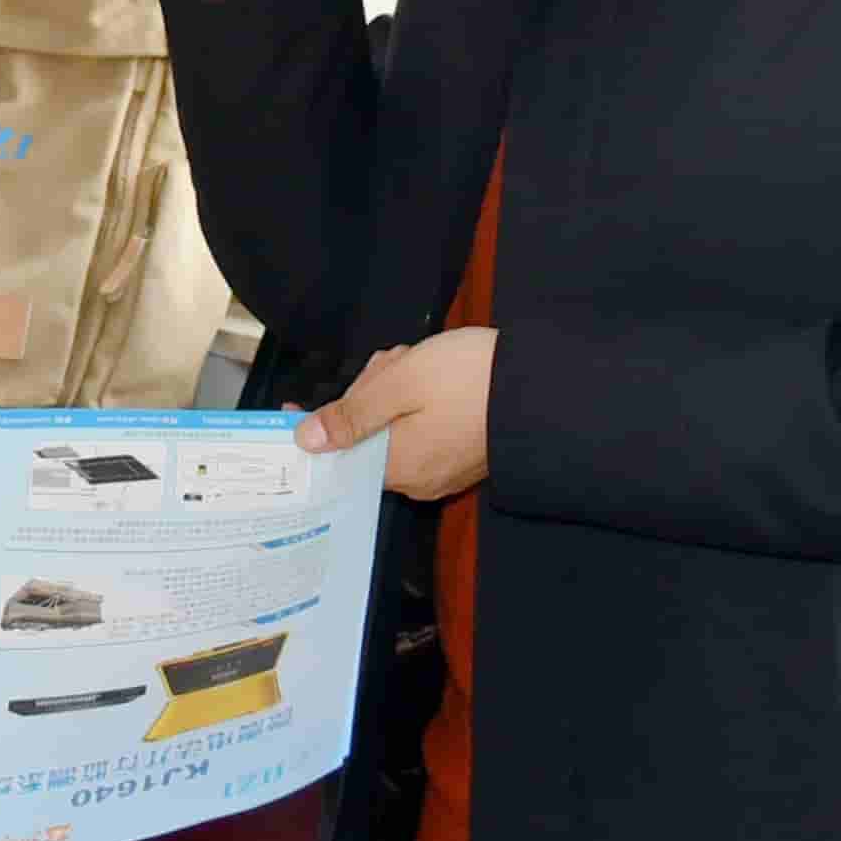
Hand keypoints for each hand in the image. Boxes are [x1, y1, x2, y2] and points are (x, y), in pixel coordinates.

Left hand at [302, 328, 495, 502]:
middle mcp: (418, 480)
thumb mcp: (399, 385)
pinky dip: (422, 401)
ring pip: (395, 427)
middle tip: (394, 360)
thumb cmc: (466, 378)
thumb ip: (350, 415)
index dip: (314, 430)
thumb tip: (306, 442)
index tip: (294, 406)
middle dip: (369, 394)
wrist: (546, 384)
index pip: (336, 458)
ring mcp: (444, 469)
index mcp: (396, 468)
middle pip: (367, 437)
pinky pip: (425, 429)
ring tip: (419, 359)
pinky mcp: (466, 454)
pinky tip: (438, 375)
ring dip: (397, 390)